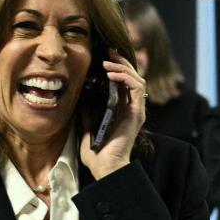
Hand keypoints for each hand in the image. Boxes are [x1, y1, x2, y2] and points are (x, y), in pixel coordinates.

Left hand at [79, 50, 147, 180]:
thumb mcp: (87, 129)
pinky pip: (137, 88)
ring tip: (108, 62)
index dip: (117, 68)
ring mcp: (136, 110)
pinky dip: (125, 77)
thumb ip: (86, 115)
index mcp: (122, 111)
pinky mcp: (137, 113)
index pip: (124, 83)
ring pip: (137, 79)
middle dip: (122, 61)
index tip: (104, 57)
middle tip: (109, 50)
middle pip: (133, 77)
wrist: (105, 168)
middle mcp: (132, 109)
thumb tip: (81, 102)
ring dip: (123, 67)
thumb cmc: (97, 155)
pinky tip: (112, 74)